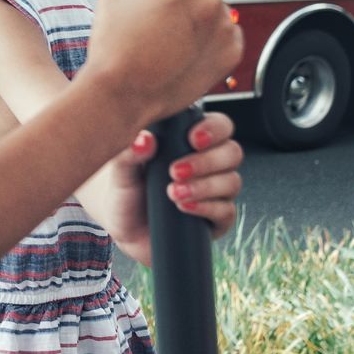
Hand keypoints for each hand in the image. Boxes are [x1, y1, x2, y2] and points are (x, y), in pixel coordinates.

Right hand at [86, 0, 243, 126]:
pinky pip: (227, 34)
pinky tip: (183, 50)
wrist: (123, 94)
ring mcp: (223, 27)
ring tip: (171, 35)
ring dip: (201, 14)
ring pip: (218, 8)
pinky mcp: (231, 53)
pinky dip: (211, 39)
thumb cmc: (113, 45)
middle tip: (166, 8)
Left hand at [100, 113, 243, 265]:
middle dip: (207, 161)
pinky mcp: (216, 220)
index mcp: (188, 142)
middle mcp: (208, 164)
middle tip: (175, 171)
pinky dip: (206, 208)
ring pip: (232, 182)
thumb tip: (145, 139)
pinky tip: (184, 207)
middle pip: (232, 152)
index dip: (213, 128)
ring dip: (205, 186)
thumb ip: (128, 154)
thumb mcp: (120, 171)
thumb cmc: (124, 191)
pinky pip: (226, 212)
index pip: (219, 125)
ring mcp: (215, 192)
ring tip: (173, 192)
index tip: (192, 138)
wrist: (124, 228)